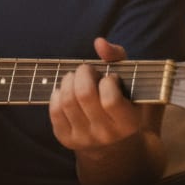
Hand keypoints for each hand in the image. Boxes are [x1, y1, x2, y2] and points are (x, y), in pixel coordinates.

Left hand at [48, 37, 137, 154]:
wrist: (112, 142)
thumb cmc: (122, 100)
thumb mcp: (129, 80)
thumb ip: (117, 57)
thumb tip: (99, 42)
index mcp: (128, 122)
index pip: (110, 100)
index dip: (107, 81)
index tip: (110, 78)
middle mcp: (107, 134)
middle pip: (84, 95)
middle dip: (83, 73)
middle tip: (86, 70)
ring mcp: (85, 138)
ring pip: (67, 101)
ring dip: (69, 80)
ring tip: (75, 77)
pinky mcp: (67, 139)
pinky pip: (55, 111)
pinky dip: (58, 94)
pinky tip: (66, 90)